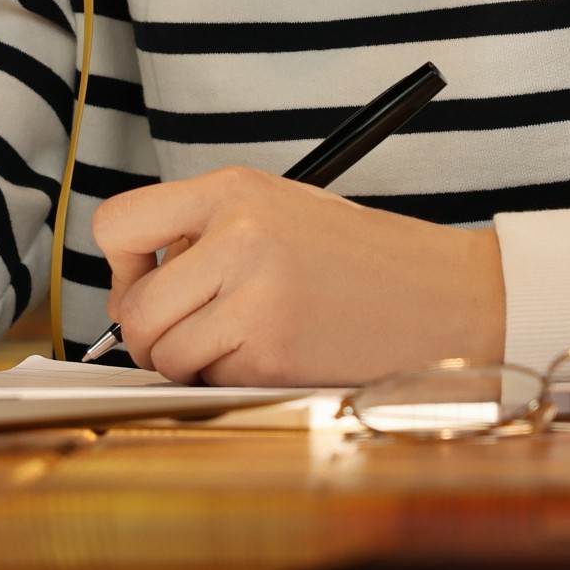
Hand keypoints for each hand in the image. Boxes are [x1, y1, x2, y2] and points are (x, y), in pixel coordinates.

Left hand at [94, 168, 505, 385]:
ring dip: (190, 363)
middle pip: (135, 307)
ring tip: (242, 343)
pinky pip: (209, 380)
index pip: (119, 223)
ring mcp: (254, 295)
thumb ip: (206, 235)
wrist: (451, 296)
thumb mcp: (280, 211)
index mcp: (233, 189)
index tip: (146, 279)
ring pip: (163, 353)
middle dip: (150, 335)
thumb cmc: (365, 260)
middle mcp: (236, 236)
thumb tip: (129, 291)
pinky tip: (278, 355)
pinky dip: (231, 379)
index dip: (120, 265)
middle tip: (189, 334)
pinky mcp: (273, 352)